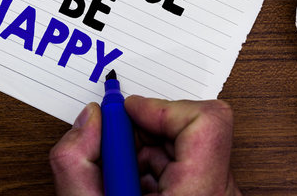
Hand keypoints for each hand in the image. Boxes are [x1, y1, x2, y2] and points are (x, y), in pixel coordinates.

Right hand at [50, 96, 240, 195]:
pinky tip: (134, 191)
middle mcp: (218, 195)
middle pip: (191, 128)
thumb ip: (77, 161)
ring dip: (145, 152)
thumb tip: (90, 121)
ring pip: (185, 145)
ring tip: (123, 181)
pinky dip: (153, 168)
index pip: (206, 123)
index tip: (129, 114)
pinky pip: (184, 163)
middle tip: (114, 151)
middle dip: (143, 133)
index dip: (162, 108)